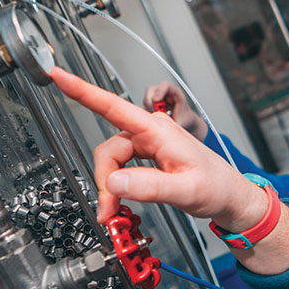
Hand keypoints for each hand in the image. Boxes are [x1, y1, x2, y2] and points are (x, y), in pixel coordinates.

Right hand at [51, 67, 257, 225]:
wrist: (230, 196)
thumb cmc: (216, 188)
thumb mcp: (185, 191)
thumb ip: (149, 186)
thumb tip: (114, 182)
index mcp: (159, 131)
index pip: (114, 107)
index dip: (83, 91)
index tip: (58, 75)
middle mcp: (151, 133)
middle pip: (108, 151)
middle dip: (105, 181)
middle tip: (110, 211)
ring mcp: (149, 144)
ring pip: (112, 163)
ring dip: (111, 188)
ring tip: (117, 212)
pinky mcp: (149, 156)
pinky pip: (122, 168)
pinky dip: (118, 187)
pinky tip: (123, 201)